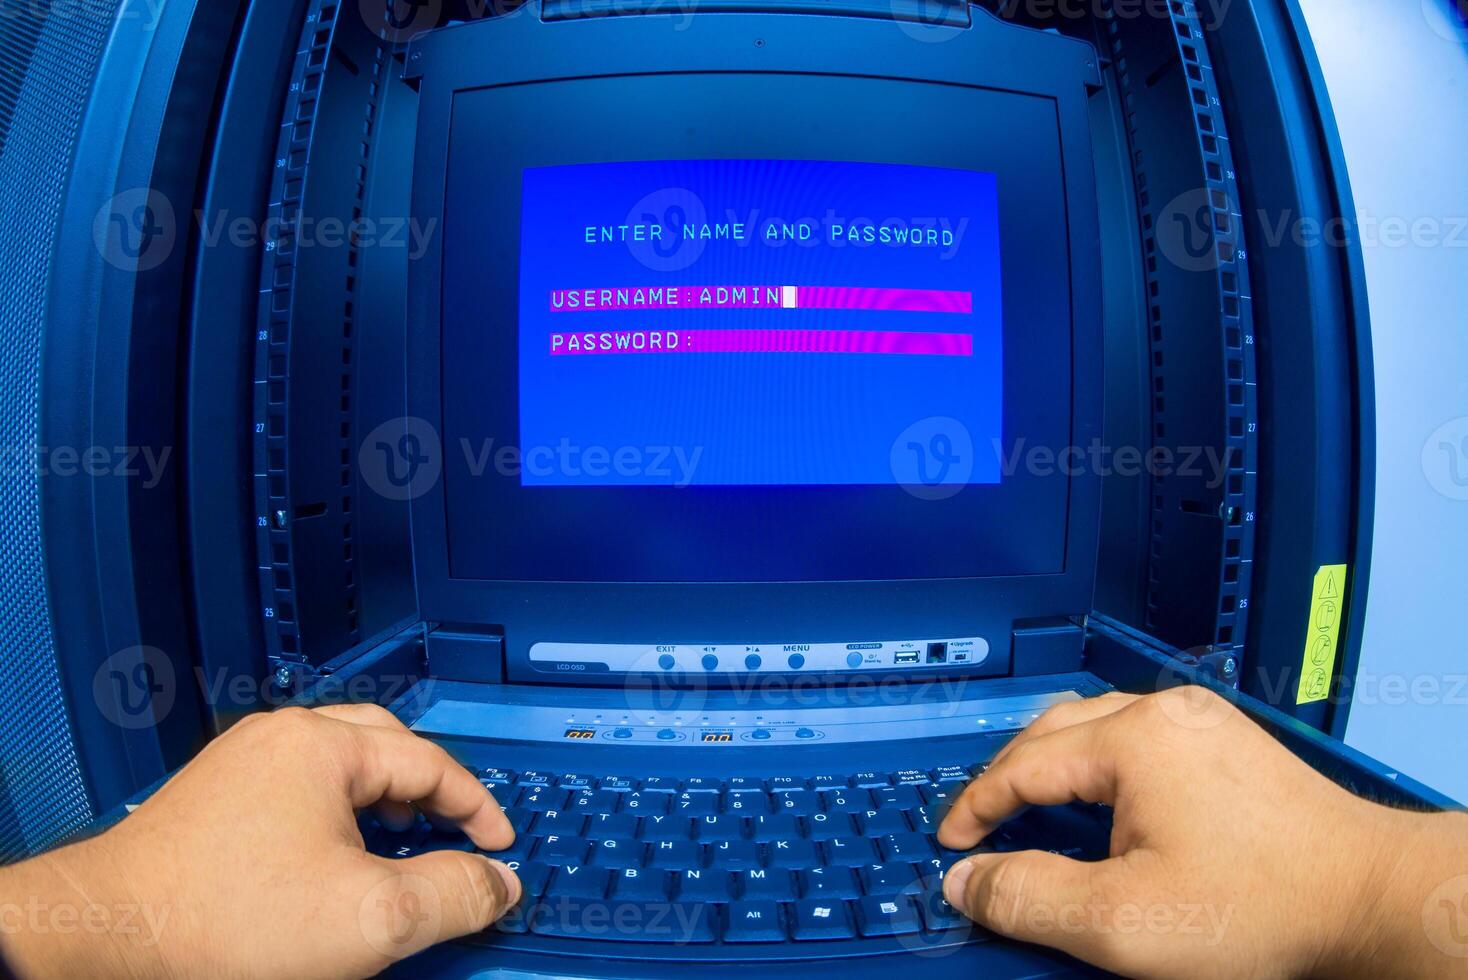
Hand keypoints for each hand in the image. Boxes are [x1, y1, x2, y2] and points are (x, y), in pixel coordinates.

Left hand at [0, 704, 519, 978]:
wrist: (106, 939)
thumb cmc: (222, 922)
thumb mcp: (370, 918)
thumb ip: (452, 895)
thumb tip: (499, 883)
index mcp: (325, 746)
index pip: (431, 761)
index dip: (478, 807)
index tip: (499, 848)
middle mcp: (281, 738)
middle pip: (385, 743)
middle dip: (431, 786)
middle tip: (457, 831)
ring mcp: (239, 764)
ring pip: (336, 761)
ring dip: (381, 795)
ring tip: (399, 841)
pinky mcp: (210, 798)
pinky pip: (294, 784)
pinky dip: (334, 809)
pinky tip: (330, 856)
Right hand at [938, 687, 1467, 978]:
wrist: (1372, 900)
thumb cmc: (1264, 908)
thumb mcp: (1123, 921)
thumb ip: (1029, 898)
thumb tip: (967, 882)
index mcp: (1131, 741)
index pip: (1022, 765)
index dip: (976, 807)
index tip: (952, 844)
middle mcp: (1164, 715)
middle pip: (1053, 730)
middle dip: (1007, 776)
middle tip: (981, 823)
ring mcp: (1203, 723)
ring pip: (1097, 726)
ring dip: (1054, 765)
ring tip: (1032, 810)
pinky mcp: (1231, 744)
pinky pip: (1140, 737)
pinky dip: (1101, 765)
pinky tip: (1105, 804)